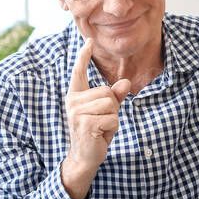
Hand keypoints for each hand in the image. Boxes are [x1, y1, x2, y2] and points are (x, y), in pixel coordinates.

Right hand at [61, 39, 130, 198]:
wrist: (85, 157)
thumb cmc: (95, 133)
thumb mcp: (106, 112)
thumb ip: (115, 97)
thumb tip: (126, 83)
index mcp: (76, 95)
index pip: (78, 72)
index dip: (83, 56)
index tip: (89, 41)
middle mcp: (73, 101)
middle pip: (107, 91)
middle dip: (113, 107)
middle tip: (102, 122)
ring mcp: (77, 112)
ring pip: (111, 104)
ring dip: (113, 118)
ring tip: (102, 128)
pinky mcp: (85, 123)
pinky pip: (112, 118)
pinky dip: (113, 127)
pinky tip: (101, 135)